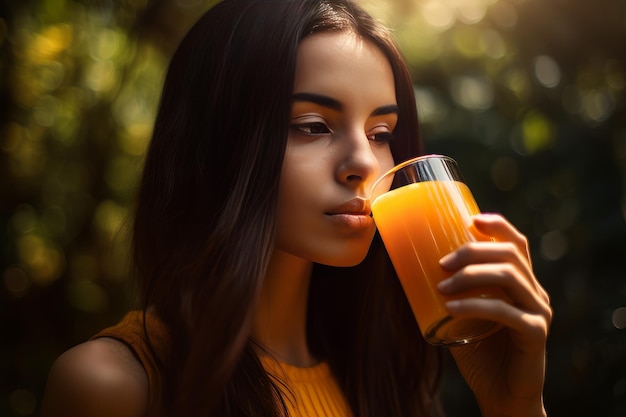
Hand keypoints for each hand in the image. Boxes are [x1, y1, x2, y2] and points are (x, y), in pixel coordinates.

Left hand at [437, 214, 551, 416]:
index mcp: (522, 284)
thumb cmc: (479, 352)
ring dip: (471, 275)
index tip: (471, 219)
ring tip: (442, 284)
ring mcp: (539, 312)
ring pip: (510, 277)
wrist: (500, 394)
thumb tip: (407, 268)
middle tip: (441, 262)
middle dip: (473, 251)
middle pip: (509, 255)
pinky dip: (476, 305)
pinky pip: (506, 312)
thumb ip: (448, 294)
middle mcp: (535, 293)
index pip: (517, 244)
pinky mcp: (535, 334)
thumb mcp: (461, 315)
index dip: (497, 226)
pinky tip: (451, 308)